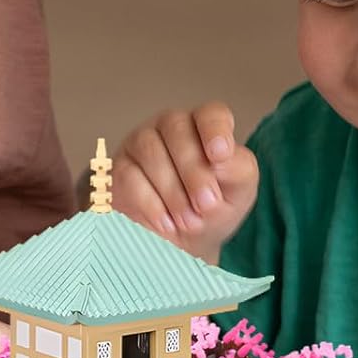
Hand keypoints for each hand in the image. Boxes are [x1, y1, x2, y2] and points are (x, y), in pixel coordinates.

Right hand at [113, 103, 258, 263]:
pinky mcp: (119, 168)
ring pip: (150, 149)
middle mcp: (171, 126)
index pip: (210, 114)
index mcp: (205, 126)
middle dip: (194, 170)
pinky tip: (165, 222)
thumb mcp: (238, 192)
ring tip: (188, 220)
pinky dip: (151, 203)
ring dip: (173, 190)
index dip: (214, 130)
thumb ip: (238, 170)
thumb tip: (223, 157)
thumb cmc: (212, 207)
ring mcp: (141, 142)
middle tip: (206, 204)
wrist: (181, 243)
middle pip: (177, 128)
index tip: (219, 155)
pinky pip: (130, 176)